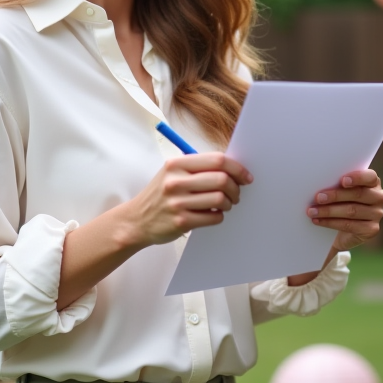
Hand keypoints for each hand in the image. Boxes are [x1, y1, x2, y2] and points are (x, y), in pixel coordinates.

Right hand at [126, 152, 251, 247]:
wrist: (137, 220)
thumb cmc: (160, 194)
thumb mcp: (172, 173)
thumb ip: (198, 167)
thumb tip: (232, 168)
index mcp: (177, 164)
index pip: (217, 160)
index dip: (237, 168)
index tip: (245, 176)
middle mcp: (176, 181)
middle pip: (221, 179)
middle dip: (235, 188)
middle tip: (235, 193)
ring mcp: (178, 203)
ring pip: (220, 199)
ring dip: (228, 203)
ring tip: (224, 204)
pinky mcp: (181, 222)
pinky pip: (213, 217)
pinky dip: (218, 216)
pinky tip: (212, 214)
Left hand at [306, 169, 382, 252]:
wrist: (343, 231)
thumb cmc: (340, 203)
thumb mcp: (340, 192)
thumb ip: (337, 185)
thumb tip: (318, 180)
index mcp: (373, 182)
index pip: (370, 177)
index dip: (357, 178)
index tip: (342, 181)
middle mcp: (379, 197)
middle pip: (358, 194)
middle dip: (336, 195)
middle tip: (318, 197)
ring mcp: (377, 214)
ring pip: (352, 210)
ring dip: (329, 211)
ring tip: (312, 211)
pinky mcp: (371, 229)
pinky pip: (349, 225)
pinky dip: (331, 223)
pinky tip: (318, 220)